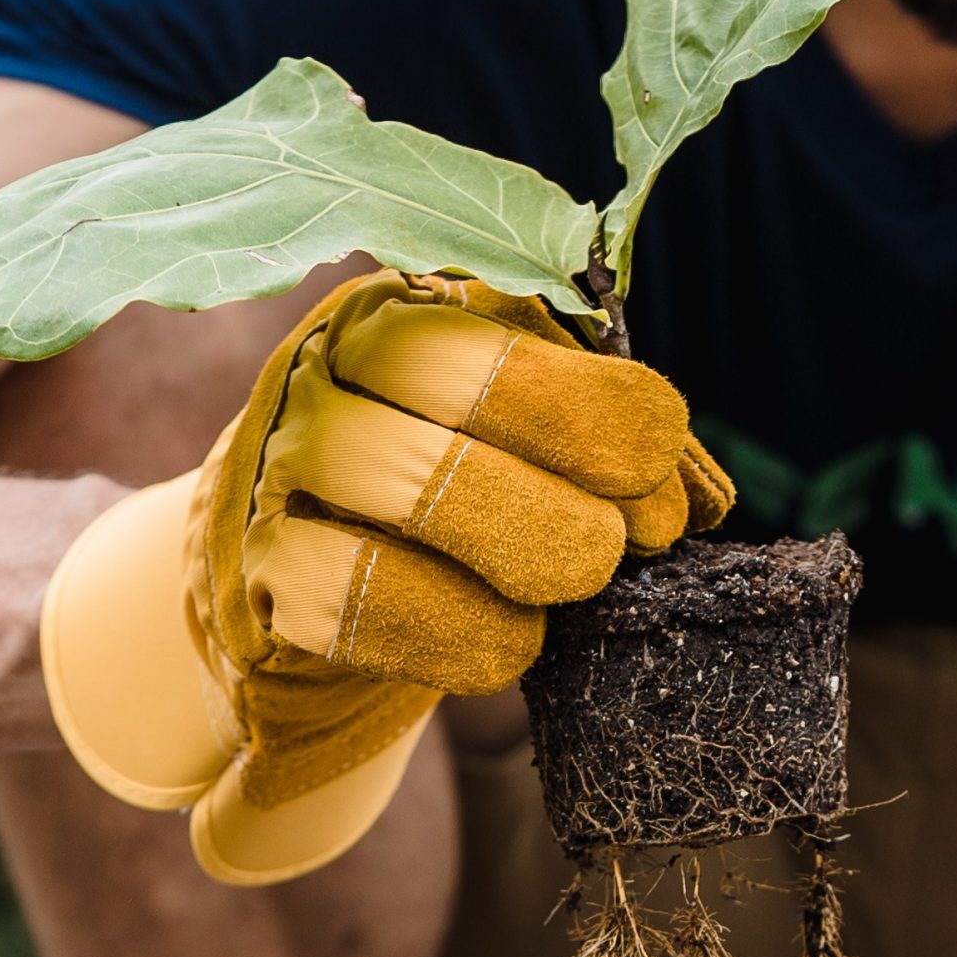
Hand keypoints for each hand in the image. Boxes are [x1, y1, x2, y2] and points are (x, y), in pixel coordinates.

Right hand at [41, 271, 732, 883]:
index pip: (519, 334)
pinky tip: (500, 646)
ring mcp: (282, 461)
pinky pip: (363, 597)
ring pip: (419, 489)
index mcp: (413, 310)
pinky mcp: (261, 567)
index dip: (606, 415)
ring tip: (558, 600)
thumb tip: (695, 497)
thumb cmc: (439, 511)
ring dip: (519, 555)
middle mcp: (333, 363)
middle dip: (569, 486)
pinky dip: (453, 632)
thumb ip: (610, 455)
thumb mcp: (523, 456)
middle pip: (467, 396)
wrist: (292, 588)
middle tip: (608, 553)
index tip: (656, 489)